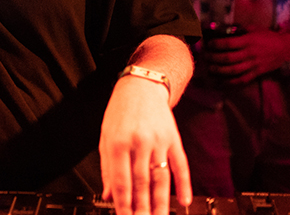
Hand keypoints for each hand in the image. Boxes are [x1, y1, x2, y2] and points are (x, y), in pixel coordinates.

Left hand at [100, 77, 190, 214]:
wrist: (142, 86)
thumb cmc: (120, 112)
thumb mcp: (105, 137)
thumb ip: (107, 168)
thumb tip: (108, 195)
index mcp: (118, 143)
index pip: (121, 181)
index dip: (123, 204)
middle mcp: (139, 142)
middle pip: (142, 183)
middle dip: (142, 209)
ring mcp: (159, 142)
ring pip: (161, 179)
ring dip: (161, 203)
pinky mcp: (173, 140)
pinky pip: (181, 166)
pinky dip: (184, 185)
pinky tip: (184, 201)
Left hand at [202, 29, 289, 83]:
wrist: (285, 48)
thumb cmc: (267, 36)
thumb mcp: (253, 28)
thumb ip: (238, 30)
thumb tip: (221, 30)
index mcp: (248, 41)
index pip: (229, 44)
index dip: (216, 44)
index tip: (208, 44)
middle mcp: (250, 54)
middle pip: (228, 58)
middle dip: (213, 58)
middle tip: (205, 56)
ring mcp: (253, 65)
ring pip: (233, 71)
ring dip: (219, 70)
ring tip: (209, 68)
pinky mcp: (256, 74)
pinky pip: (241, 80)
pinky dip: (230, 82)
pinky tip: (220, 82)